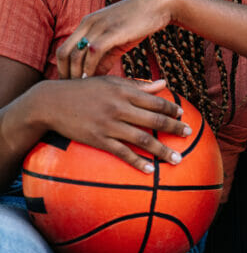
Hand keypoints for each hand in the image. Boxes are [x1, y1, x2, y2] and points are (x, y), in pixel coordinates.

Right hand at [28, 77, 189, 172]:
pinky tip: (150, 170)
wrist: (50, 102)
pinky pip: (122, 153)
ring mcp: (108, 125)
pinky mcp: (98, 139)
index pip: (155, 101)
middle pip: (154, 120)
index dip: (171, 109)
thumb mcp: (111, 83)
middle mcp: (119, 108)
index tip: (182, 114)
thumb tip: (164, 84)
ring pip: (142, 139)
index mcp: (124, 92)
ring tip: (177, 159)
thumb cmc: (84, 90)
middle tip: (188, 134)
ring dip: (162, 150)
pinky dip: (137, 162)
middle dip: (174, 127)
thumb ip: (138, 85)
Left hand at [57, 0, 176, 78]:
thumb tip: (96, 75)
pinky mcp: (112, 31)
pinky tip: (96, 79)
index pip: (64, 49)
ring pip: (76, 54)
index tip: (71, 84)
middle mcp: (88, 23)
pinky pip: (93, 52)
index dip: (64, 69)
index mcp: (87, 23)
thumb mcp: (119, 39)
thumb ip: (106, 56)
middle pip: (63, 53)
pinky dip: (91, 68)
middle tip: (74, 90)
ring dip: (77, 74)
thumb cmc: (141, 22)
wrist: (160, 5)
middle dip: (66, 74)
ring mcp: (99, 26)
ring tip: (84, 89)